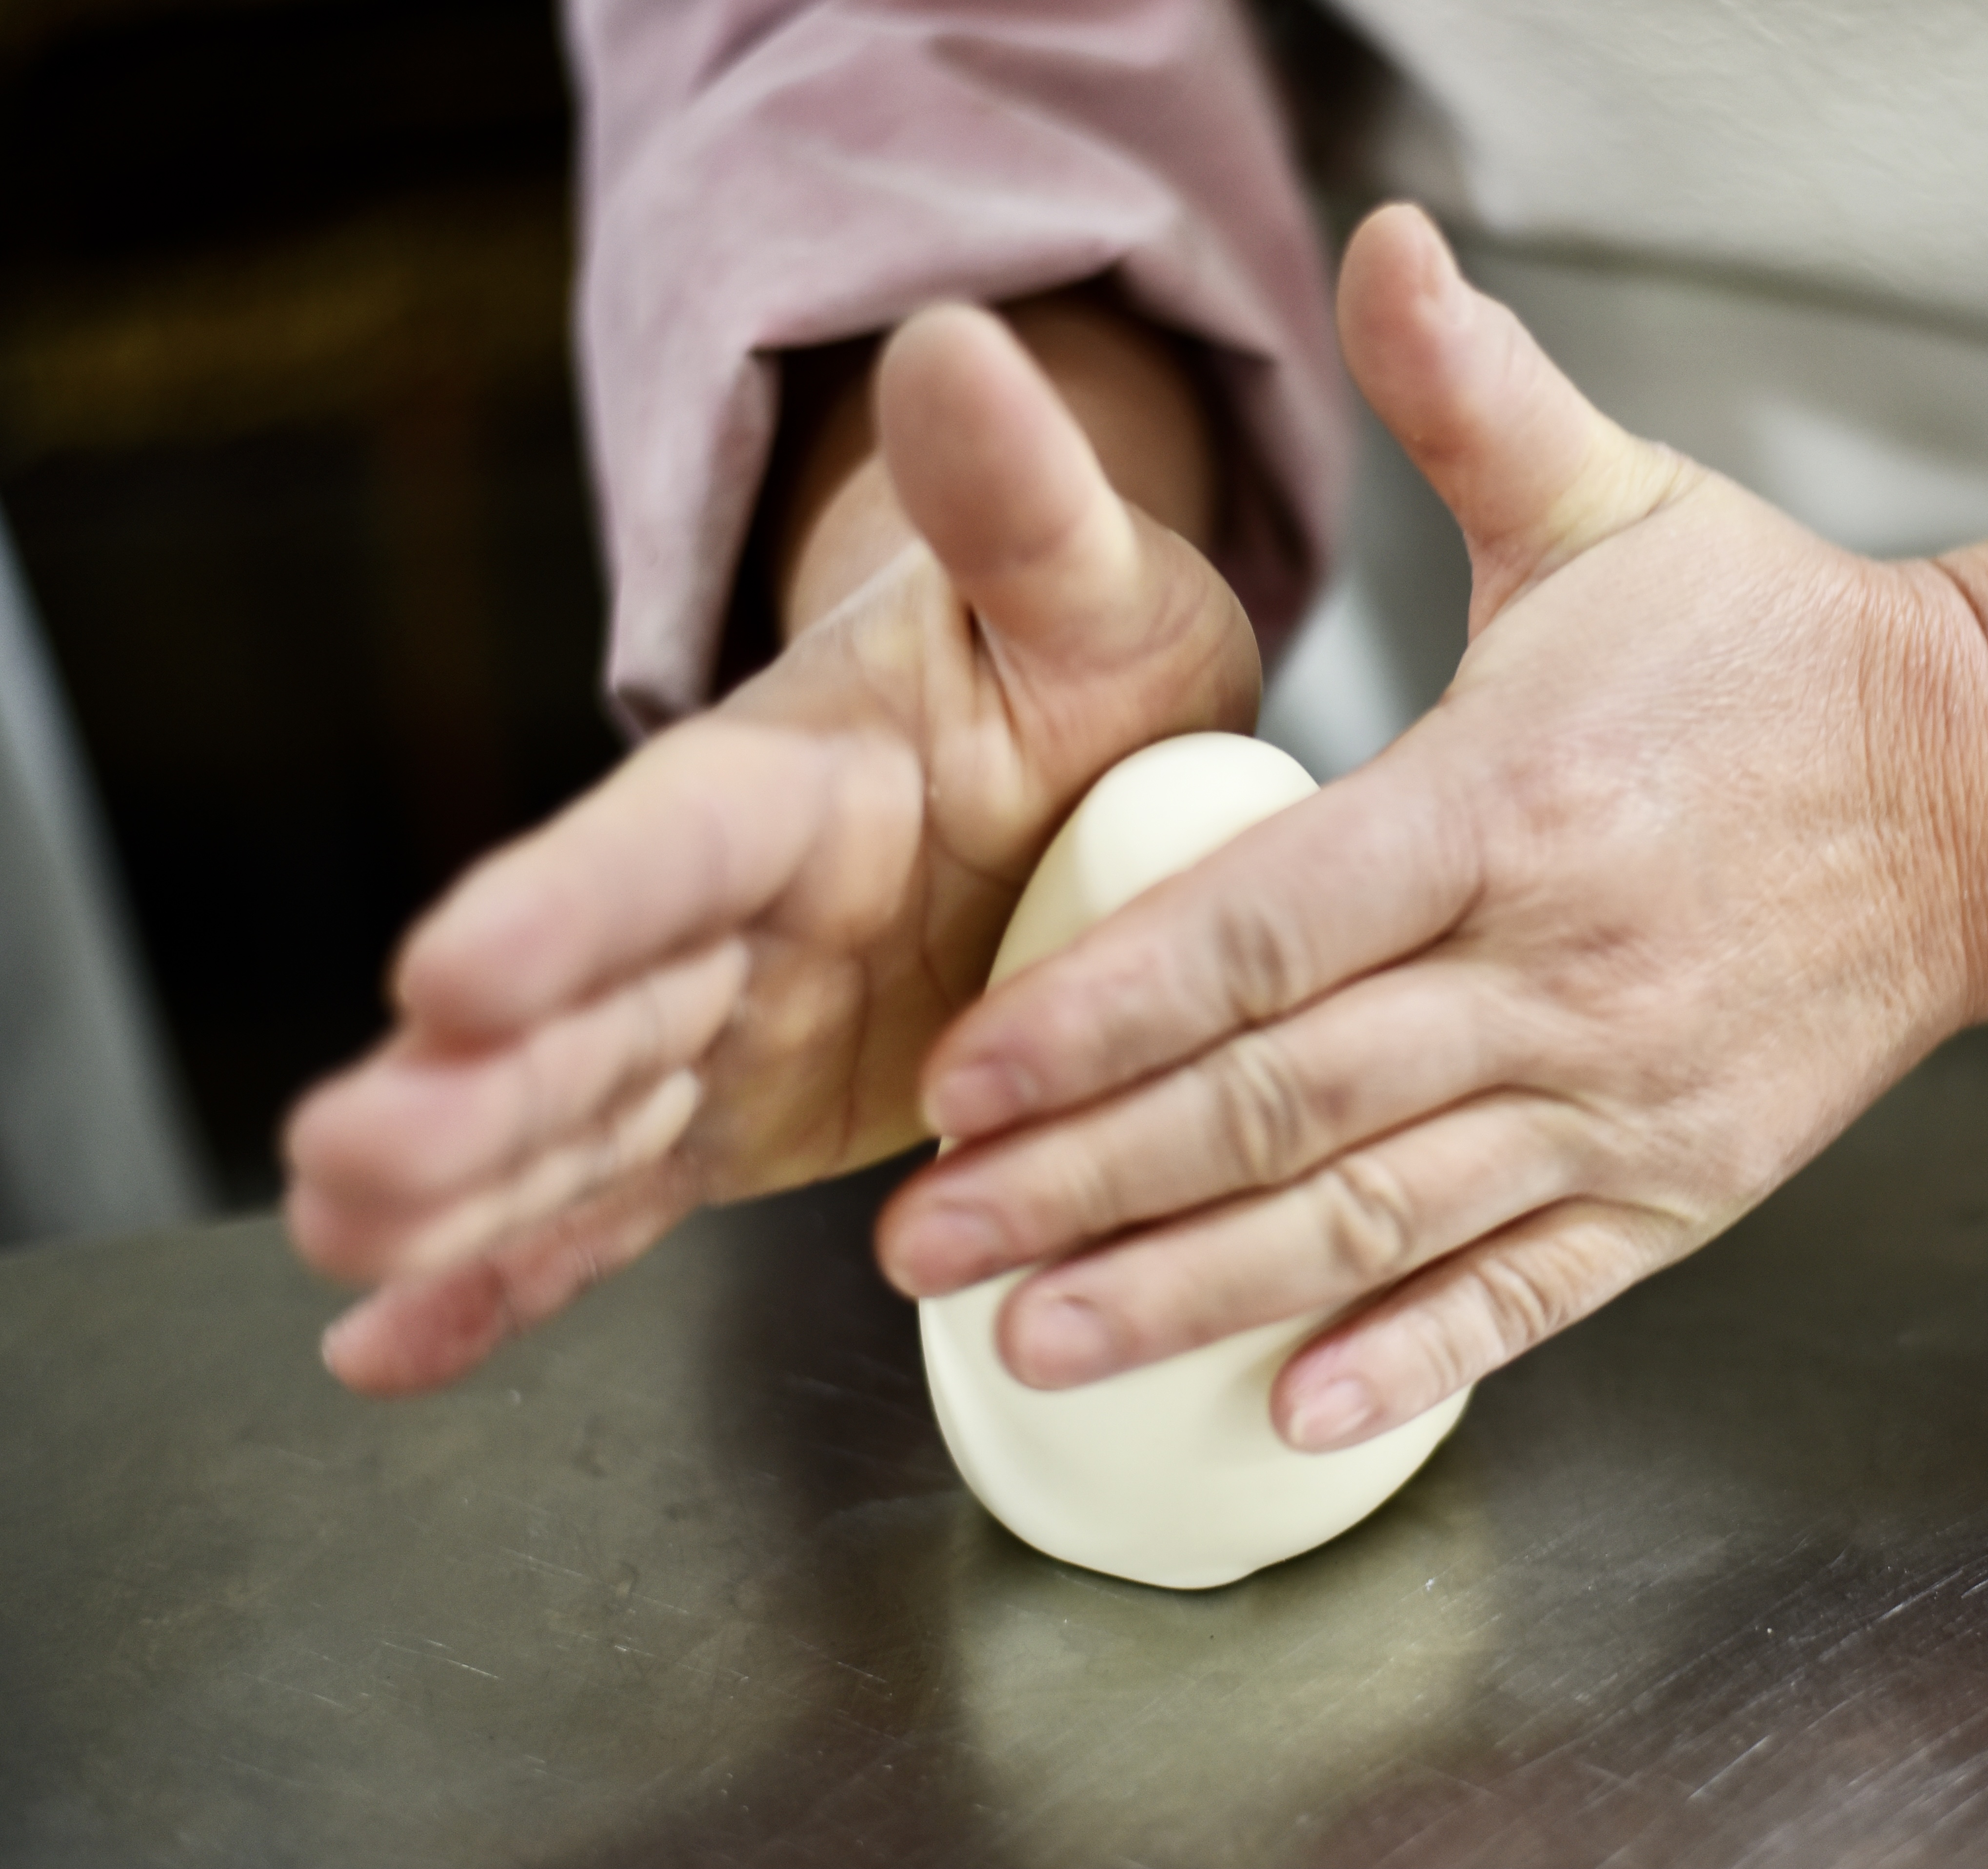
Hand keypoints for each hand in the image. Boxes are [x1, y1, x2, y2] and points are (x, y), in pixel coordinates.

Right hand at [284, 301, 1257, 1392]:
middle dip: (474, 1087)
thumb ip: (1023, 509)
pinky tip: (389, 1346)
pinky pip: (622, 1203)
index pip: (671, 848)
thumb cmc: (1085, 675)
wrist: (1080, 771)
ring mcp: (723, 1026)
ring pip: (583, 1116)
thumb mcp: (1089, 596)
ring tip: (345, 1244)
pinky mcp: (738, 1117)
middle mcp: (731, 916)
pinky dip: (513, 1276)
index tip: (451, 970)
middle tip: (351, 1161)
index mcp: (796, 787)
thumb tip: (965, 346)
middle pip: (589, 1002)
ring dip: (469, 1188)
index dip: (570, 908)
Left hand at [876, 206, 1987, 1449]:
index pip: (1266, 928)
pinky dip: (1412, 1362)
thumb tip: (1380, 243)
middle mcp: (1556, 967)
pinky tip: (1291, 1416)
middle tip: (923, 1240)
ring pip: (1376, 1218)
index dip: (1102, 1010)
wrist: (1985, 792)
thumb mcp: (1617, 502)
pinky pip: (1530, 1295)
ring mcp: (1624, 1096)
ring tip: (1035, 1339)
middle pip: (1285, 1097)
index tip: (962, 1077)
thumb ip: (1470, 397)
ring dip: (1194, 1290)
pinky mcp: (1681, 1186)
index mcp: (1508, 801)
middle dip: (1085, 1179)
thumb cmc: (1771, 653)